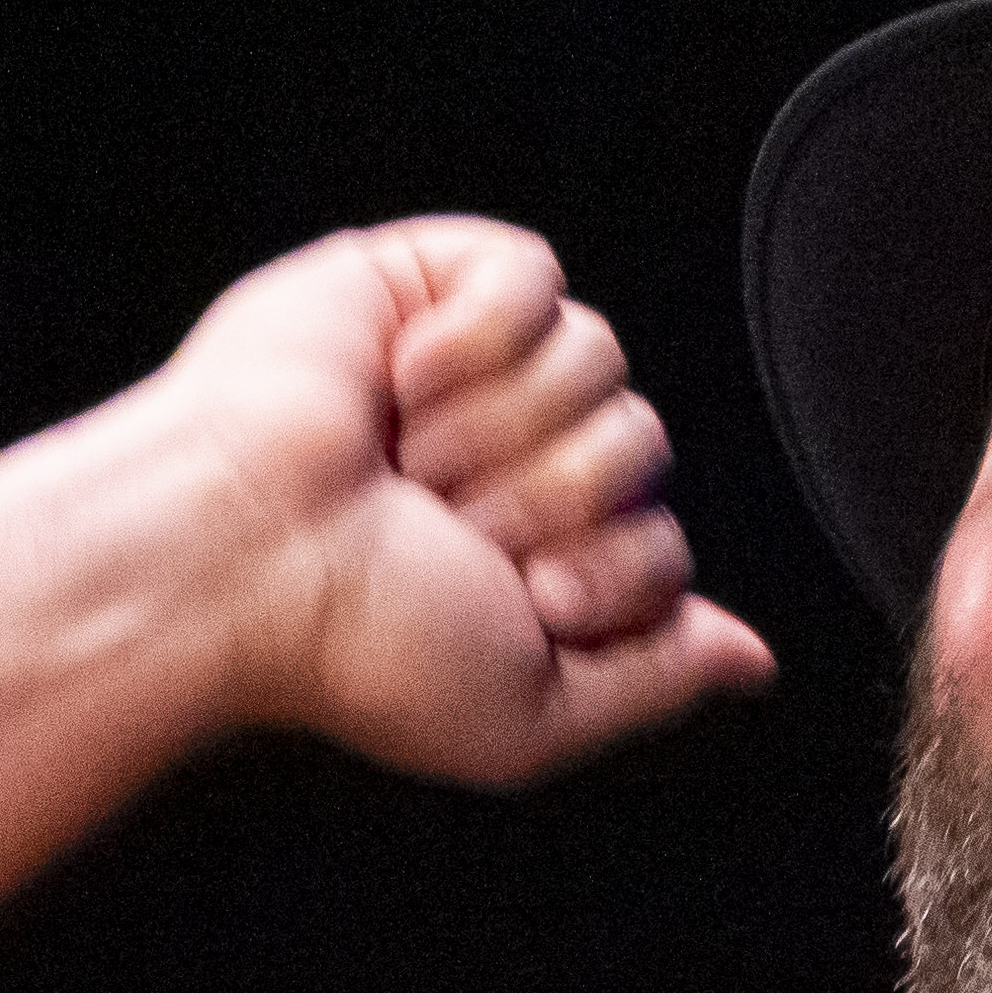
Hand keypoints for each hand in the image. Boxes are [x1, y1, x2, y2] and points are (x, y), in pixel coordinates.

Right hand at [153, 220, 773, 787]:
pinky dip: (476, 337)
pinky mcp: (429, 282)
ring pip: (601, 358)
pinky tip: (403, 381)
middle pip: (641, 445)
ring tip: (407, 462)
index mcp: (539, 555)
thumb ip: (652, 681)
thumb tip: (752, 658)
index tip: (520, 597)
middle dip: (549, 500)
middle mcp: (513, 459)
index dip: (610, 571)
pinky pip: (537, 278)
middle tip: (443, 525)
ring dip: (499, 429)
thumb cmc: (355, 647)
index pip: (662, 539)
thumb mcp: (528, 714)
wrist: (240, 558)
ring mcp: (475, 368)